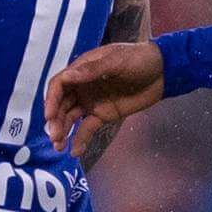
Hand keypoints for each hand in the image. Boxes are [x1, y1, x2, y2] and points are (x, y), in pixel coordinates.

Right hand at [44, 41, 166, 157]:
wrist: (162, 72)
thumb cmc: (138, 59)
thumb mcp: (116, 61)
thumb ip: (93, 70)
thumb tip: (68, 76)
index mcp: (82, 70)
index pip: (59, 85)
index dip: (51, 100)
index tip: (49, 116)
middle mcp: (82, 86)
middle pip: (61, 104)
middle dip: (55, 120)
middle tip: (55, 136)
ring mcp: (92, 102)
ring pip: (70, 118)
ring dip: (63, 131)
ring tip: (59, 146)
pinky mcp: (103, 115)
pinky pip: (87, 129)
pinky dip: (80, 140)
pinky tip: (74, 151)